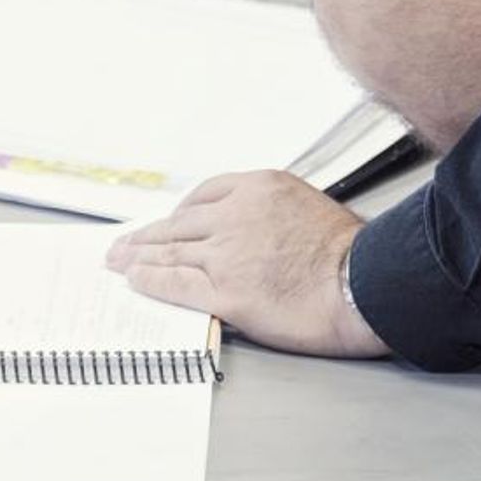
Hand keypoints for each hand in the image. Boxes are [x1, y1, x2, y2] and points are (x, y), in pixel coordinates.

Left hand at [106, 170, 391, 358]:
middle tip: (124, 242)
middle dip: (147, 234)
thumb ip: (274, 215)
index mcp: (260, 187)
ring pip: (170, 252)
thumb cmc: (349, 252)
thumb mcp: (308, 208)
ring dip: (138, 257)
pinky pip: (175, 284)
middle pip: (179, 223)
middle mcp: (237, 215)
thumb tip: (257, 235)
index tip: (169, 220)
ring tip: (118, 261)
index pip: (205, 194)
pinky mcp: (224, 292)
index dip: (180, 211)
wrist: (361, 283)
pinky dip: (151, 282)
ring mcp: (227, 253)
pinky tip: (137, 281)